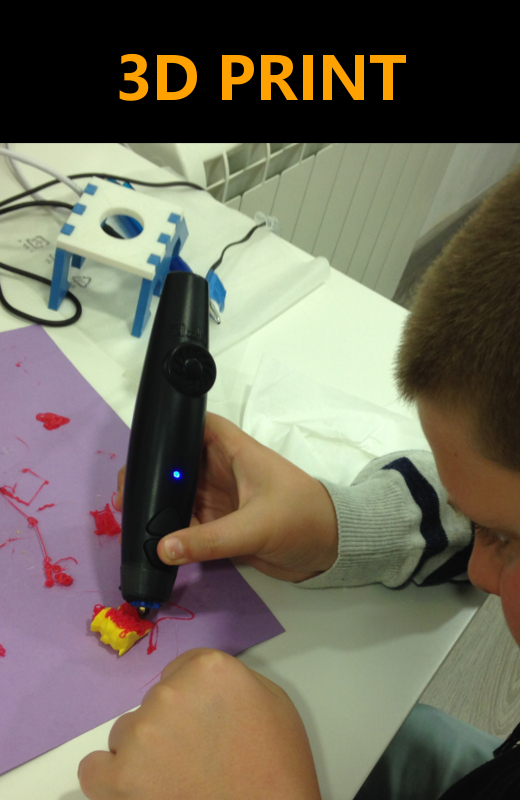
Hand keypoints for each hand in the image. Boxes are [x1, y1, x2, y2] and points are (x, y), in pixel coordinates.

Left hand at [78, 648, 321, 799]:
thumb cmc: (278, 768)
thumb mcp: (272, 702)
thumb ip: (233, 681)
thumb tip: (204, 690)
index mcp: (209, 668)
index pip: (181, 671)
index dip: (194, 701)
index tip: (205, 724)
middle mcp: (169, 693)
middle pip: (155, 701)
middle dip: (172, 725)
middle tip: (197, 757)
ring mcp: (142, 735)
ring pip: (127, 733)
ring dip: (145, 751)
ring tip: (177, 779)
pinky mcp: (120, 779)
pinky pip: (94, 767)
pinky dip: (110, 779)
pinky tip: (136, 790)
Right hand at [115, 413, 337, 581]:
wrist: (331, 550)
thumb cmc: (303, 519)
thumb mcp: (256, 526)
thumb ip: (210, 539)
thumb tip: (163, 548)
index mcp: (234, 452)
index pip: (197, 426)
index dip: (170, 428)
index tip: (142, 445)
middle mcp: (221, 471)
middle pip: (178, 462)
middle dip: (152, 472)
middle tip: (124, 492)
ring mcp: (219, 498)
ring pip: (178, 494)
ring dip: (157, 503)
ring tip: (126, 514)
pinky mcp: (219, 525)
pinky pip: (186, 524)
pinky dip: (169, 530)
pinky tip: (147, 538)